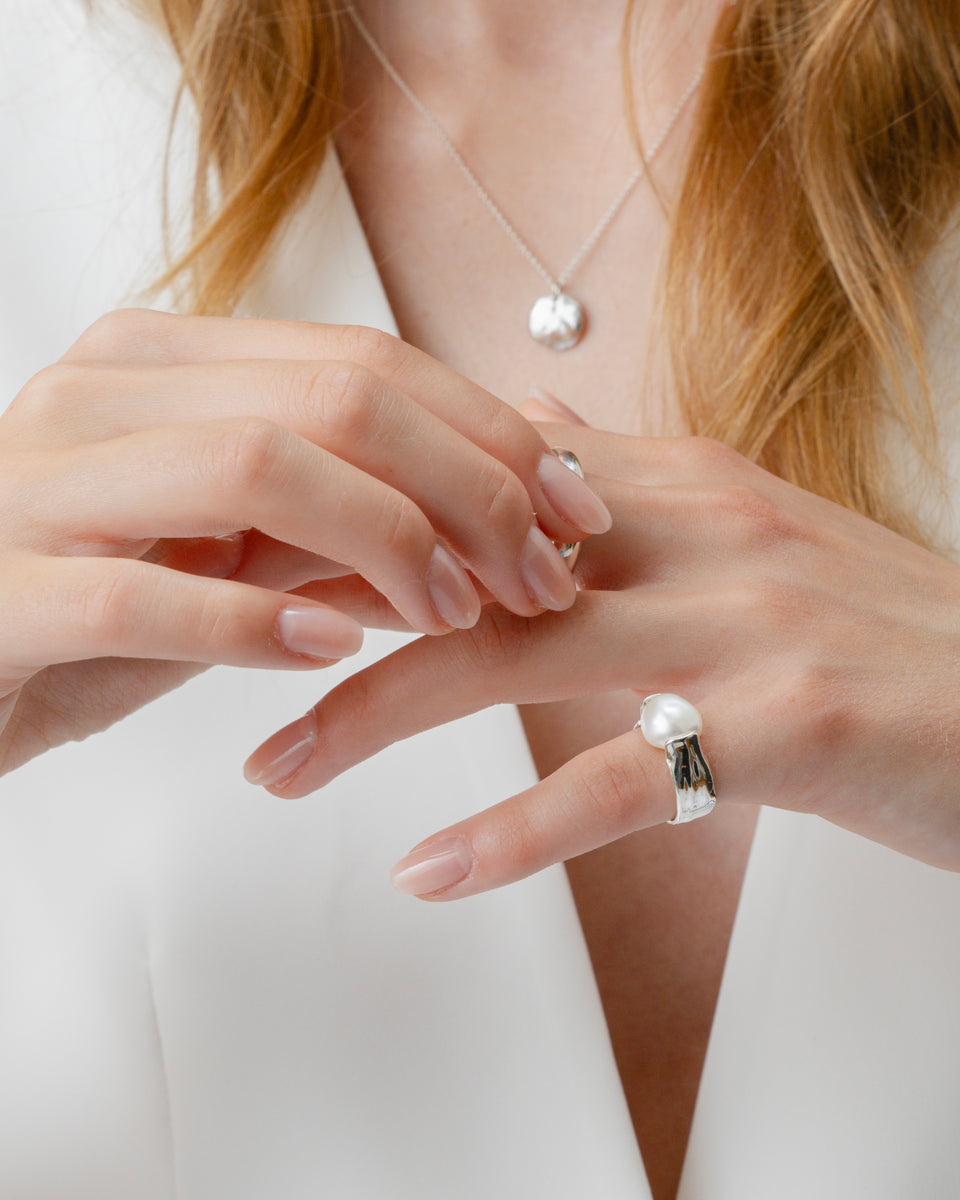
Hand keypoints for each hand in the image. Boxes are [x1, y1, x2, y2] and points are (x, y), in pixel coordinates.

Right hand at [0, 312, 608, 772]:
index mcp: (167, 361)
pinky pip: (143, 595)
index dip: (491, 433)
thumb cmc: (98, 600)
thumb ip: (335, 509)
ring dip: (389, 544)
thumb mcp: (230, 541)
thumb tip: (494, 507)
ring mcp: (43, 486)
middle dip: (472, 488)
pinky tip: (332, 653)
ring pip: (254, 465)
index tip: (575, 509)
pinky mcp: (3, 592)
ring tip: (455, 616)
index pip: (367, 362)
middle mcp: (105, 393)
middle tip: (544, 576)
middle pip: (337, 399)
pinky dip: (255, 624)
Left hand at [248, 403, 959, 891]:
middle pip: (467, 557)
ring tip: (272, 765)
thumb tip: (537, 414)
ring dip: (374, 715)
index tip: (249, 551)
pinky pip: (616, 779)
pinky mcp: (785, 720)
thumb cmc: (872, 629)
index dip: (354, 513)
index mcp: (677, 482)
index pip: (478, 480)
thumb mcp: (747, 525)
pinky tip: (426, 868)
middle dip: (326, 605)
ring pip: (514, 656)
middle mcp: (696, 531)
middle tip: (204, 647)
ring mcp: (740, 622)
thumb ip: (632, 473)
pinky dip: (511, 831)